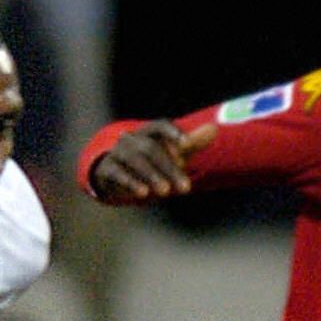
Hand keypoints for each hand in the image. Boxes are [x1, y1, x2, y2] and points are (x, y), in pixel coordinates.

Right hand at [90, 121, 217, 202]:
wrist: (116, 175)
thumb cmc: (152, 163)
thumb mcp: (173, 154)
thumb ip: (192, 143)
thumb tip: (214, 129)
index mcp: (148, 132)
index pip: (160, 126)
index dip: (173, 134)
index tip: (188, 146)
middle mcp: (131, 139)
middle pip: (151, 149)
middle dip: (169, 168)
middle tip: (186, 188)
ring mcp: (117, 153)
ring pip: (134, 160)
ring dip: (151, 175)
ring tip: (165, 192)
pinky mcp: (106, 169)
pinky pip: (117, 173)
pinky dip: (130, 182)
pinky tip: (142, 194)